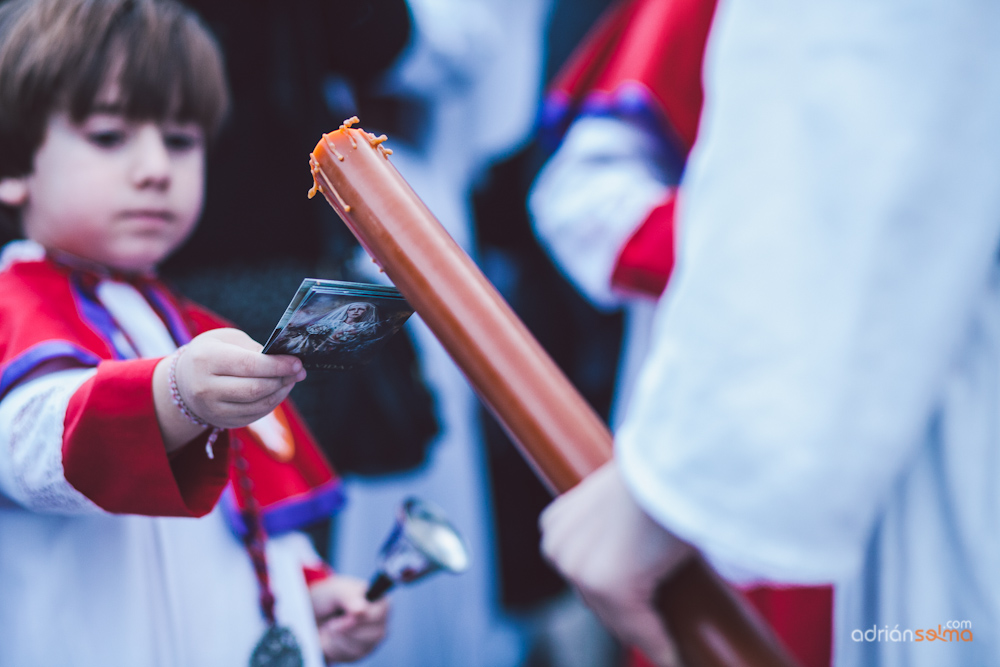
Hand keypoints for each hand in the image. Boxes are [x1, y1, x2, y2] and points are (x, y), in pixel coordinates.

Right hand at [170, 328, 305, 428]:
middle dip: (283, 379)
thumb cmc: (212, 353)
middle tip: (299, 371)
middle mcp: (205, 387)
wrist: (183, 382)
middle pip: (255, 388)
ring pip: (258, 405)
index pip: (249, 365)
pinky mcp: (222, 422)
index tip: (298, 362)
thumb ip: (254, 349)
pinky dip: (272, 403)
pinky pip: (255, 415)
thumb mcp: (227, 340)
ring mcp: (212, 409)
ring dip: (281, 392)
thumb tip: (284, 361)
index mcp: (206, 359)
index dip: (278, 365)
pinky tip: (279, 391)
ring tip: (291, 379)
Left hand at [310, 575, 389, 662]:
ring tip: (332, 626)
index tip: (345, 616)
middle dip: (346, 629)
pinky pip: (349, 656)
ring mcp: (372, 640)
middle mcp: (381, 622)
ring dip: (338, 638)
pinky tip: (332, 637)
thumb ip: (349, 597)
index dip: (361, 618)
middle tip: (333, 621)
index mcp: (380, 601)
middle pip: (372, 635)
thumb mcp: (337, 591)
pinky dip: (334, 647)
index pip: (379, 614)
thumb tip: (361, 610)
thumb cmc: (331, 598)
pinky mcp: (361, 653)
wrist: (317, 615)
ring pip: (359, 648)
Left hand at [540, 460, 693, 666]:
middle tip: (654, 628)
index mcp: (555, 524)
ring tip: (666, 644)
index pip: (581, 575)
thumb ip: (612, 523)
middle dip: (624, 617)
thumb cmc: (658, 472)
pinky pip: (640, 629)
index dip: (609, 595)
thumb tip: (632, 549)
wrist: (673, 462)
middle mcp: (559, 548)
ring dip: (642, 632)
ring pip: (616, 619)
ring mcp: (580, 569)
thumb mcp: (620, 497)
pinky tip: (673, 656)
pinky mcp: (610, 585)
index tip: (634, 609)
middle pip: (593, 602)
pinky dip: (659, 645)